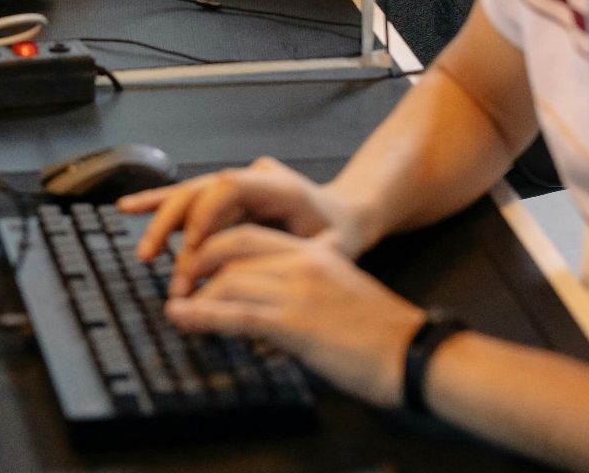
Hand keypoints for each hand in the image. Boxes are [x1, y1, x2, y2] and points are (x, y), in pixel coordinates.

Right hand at [117, 157, 367, 289]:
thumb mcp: (333, 247)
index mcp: (280, 186)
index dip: (204, 214)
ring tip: (142, 250)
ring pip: (189, 195)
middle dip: (172, 224)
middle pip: (200, 190)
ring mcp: (236, 186)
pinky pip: (188, 201)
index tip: (189, 247)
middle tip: (154, 259)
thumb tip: (271, 272)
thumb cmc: (340, 233)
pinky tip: (130, 208)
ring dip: (161, 222)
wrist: (344, 216)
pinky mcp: (224, 200)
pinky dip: (159, 205)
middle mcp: (252, 179)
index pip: (229, 186)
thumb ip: (304, 256)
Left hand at [164, 226, 425, 409]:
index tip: (197, 260)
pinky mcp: (293, 323)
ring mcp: (297, 292)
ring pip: (229, 279)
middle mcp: (303, 263)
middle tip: (179, 279)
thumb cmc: (384, 332)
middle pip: (233, 246)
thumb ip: (310, 284)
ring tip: (174, 307)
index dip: (217, 244)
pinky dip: (201, 315)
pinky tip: (182, 318)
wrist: (413, 353)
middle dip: (198, 260)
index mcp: (315, 253)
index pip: (253, 235)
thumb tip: (277, 301)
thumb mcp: (344, 291)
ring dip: (193, 294)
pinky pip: (235, 313)